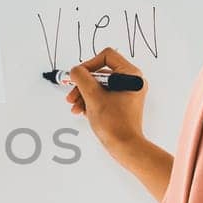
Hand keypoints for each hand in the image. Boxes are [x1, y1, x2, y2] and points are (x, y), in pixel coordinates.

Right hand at [65, 48, 147, 162]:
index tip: (78, 77)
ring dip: (84, 94)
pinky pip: (103, 95)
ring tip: (75, 107)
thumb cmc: (114, 124)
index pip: (107, 56)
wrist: (124, 147)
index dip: (89, 64)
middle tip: (71, 96)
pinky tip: (82, 111)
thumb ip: (81, 78)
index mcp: (131, 75)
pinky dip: (91, 101)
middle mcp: (131, 81)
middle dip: (83, 85)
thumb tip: (75, 70)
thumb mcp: (93, 96)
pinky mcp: (122, 102)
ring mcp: (127, 92)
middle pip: (101, 72)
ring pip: (100, 85)